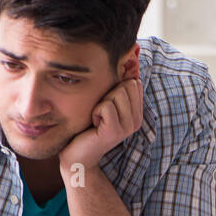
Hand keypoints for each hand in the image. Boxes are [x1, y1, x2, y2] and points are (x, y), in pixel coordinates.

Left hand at [59, 56, 142, 173]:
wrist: (78, 155)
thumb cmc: (88, 126)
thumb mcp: (105, 104)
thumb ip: (117, 87)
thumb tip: (127, 60)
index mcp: (137, 113)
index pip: (134, 82)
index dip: (116, 87)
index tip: (106, 104)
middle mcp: (136, 121)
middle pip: (126, 85)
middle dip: (108, 93)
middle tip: (100, 112)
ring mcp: (127, 127)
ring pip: (116, 93)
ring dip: (100, 103)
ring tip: (97, 118)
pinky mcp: (114, 132)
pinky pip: (106, 106)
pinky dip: (95, 111)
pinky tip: (93, 124)